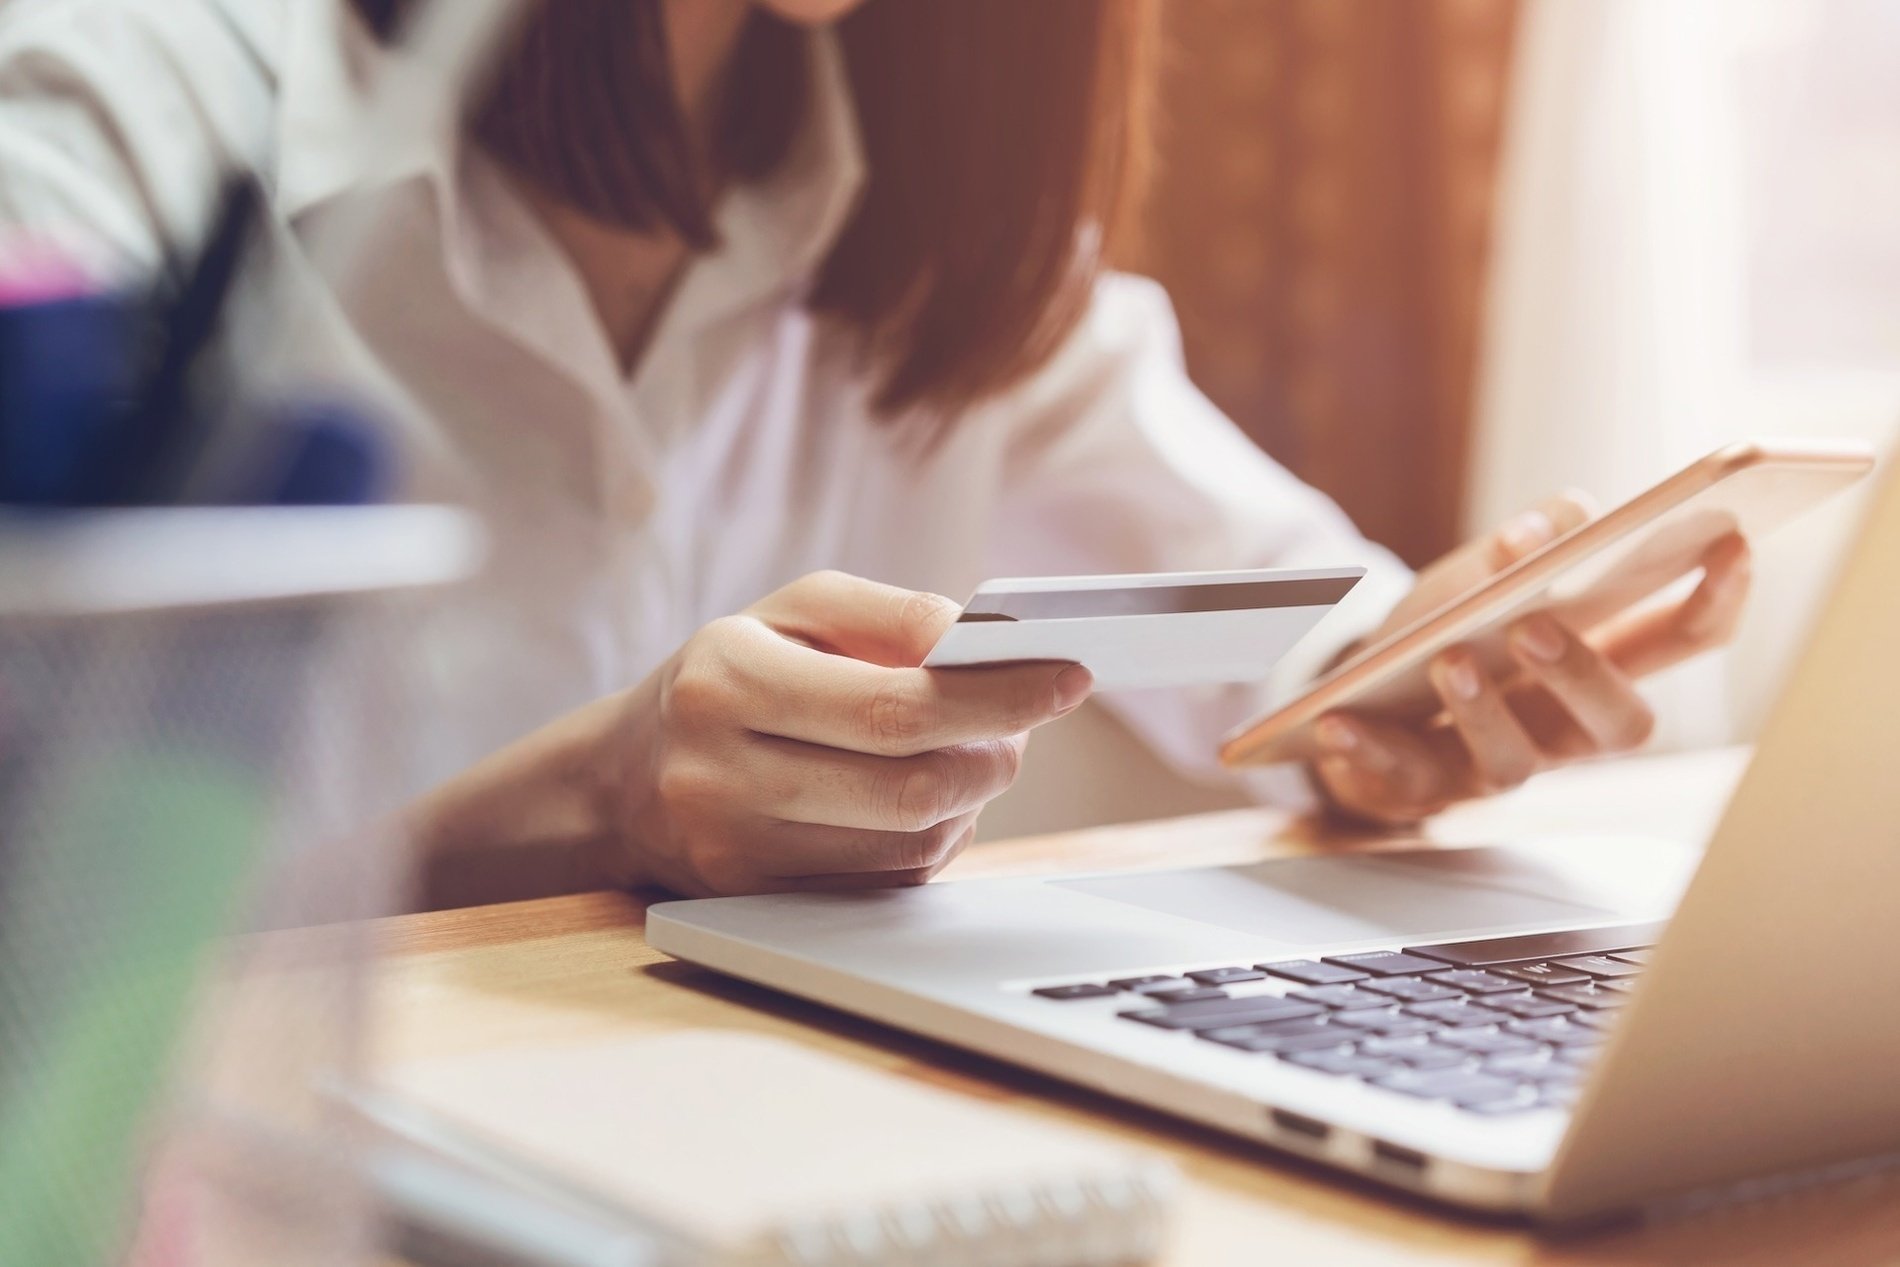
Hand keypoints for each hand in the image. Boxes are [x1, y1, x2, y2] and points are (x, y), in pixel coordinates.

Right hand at [605, 571, 1092, 894]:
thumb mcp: (793, 612)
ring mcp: (735, 853)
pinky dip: (930, 842)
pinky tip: (923, 802)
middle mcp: (720, 772)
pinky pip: (885, 886)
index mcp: (727, 679)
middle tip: (1022, 729)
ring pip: (907, 847)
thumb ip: (890, 614)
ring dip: (969, 802)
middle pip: (908, 787)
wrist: (624, 780)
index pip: (893, 704)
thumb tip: (982, 640)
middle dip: (993, 756)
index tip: (1067, 678)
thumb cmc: (730, 677)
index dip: (995, 697)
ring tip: (970, 756)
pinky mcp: (759, 907)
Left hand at [1312, 496, 1751, 825]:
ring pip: (1516, 764)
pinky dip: (1368, 749)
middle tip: (1538, 624)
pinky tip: (1338, 721)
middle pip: (1619, 723)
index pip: (1682, 640)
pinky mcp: (1421, 791)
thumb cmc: (1443, 627)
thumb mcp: (1477, 571)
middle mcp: (1561, 726)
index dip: (1716, 601)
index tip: (1731, 545)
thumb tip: (1543, 529)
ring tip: (1450, 659)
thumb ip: (1523, 542)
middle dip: (1585, 675)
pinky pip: (1402, 781)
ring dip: (1484, 710)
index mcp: (1597, 661)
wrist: (1357, 695)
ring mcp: (1495, 766)